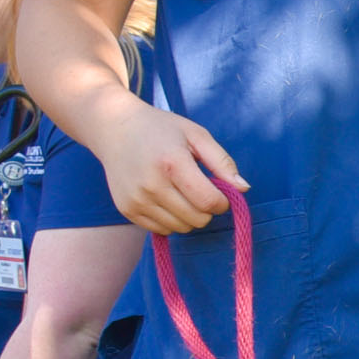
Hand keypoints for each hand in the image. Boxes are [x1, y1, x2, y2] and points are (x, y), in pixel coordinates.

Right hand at [92, 104, 244, 233]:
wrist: (115, 129)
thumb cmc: (162, 130)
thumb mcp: (196, 135)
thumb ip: (222, 163)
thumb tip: (244, 189)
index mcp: (172, 163)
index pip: (208, 202)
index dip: (223, 202)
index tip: (221, 192)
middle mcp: (151, 185)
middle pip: (197, 219)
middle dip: (207, 209)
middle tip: (200, 189)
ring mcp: (136, 200)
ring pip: (180, 228)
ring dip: (190, 216)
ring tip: (182, 192)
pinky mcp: (126, 210)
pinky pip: (161, 230)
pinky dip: (171, 220)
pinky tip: (166, 198)